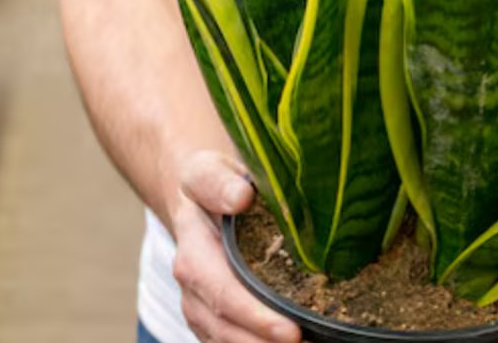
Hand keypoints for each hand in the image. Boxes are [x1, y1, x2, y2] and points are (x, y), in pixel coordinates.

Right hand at [171, 151, 302, 342]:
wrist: (198, 199)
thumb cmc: (212, 184)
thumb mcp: (209, 171)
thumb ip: (218, 182)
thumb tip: (240, 197)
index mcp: (193, 253)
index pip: (221, 291)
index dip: (255, 315)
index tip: (290, 330)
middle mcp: (194, 289)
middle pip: (227, 328)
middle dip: (266, 342)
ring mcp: (203, 307)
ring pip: (229, 342)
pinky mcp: (217, 318)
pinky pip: (235, 340)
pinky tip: (304, 342)